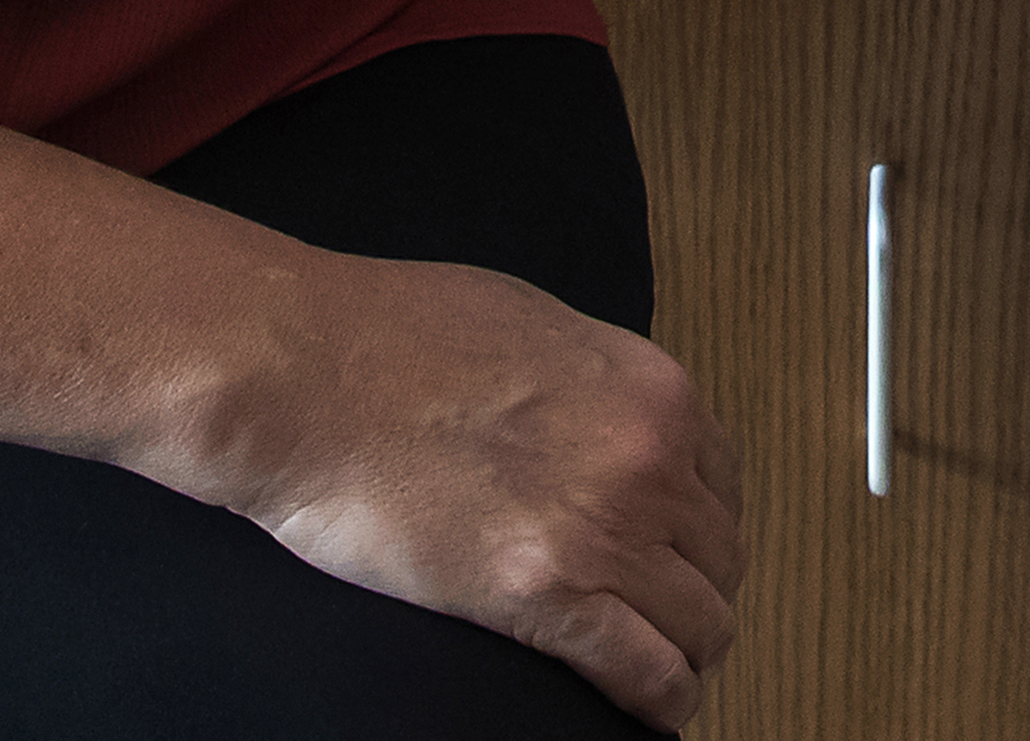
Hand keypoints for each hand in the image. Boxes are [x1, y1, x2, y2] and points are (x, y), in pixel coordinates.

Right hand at [226, 244, 749, 726]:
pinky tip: (642, 711)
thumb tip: (601, 420)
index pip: (724, 487)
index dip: (698, 533)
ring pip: (702, 626)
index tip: (673, 559)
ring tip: (653, 672)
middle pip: (720, 560)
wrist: (305, 375)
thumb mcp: (531, 327)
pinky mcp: (547, 596)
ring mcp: (605, 529)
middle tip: (658, 621)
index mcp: (650, 389)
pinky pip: (650, 675)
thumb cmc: (389, 338)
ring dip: (683, 655)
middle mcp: (649, 457)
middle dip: (693, 595)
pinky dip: (659, 702)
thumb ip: (591, 384)